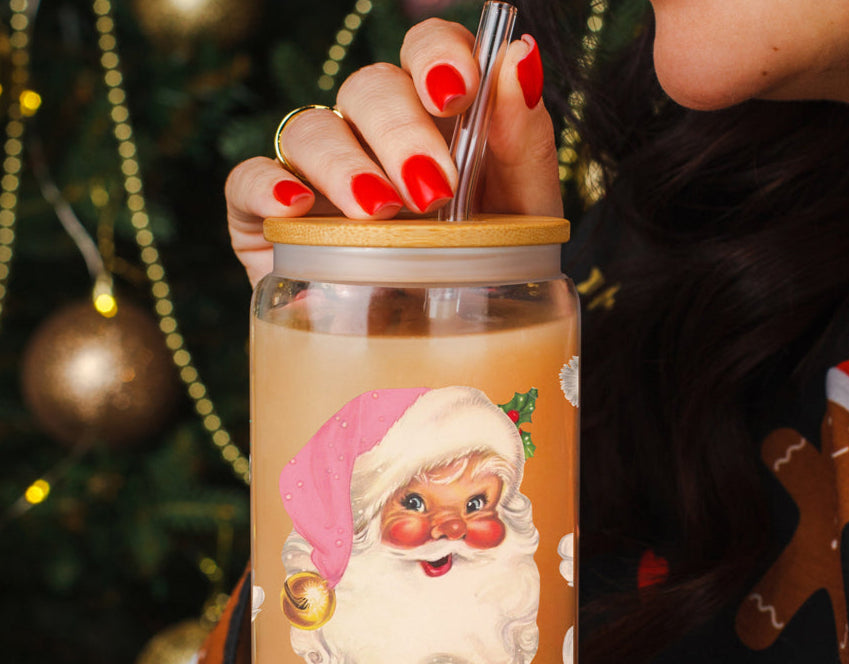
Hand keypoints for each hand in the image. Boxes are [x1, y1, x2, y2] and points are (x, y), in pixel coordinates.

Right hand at [225, 18, 561, 285]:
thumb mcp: (522, 216)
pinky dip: (265, 185)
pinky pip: (248, 179)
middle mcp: (373, 138)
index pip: (425, 51)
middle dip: (400, 131)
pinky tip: (294, 207)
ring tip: (377, 212)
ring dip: (344, 164)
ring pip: (312, 129)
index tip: (457, 92)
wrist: (437, 352)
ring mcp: (319, 176)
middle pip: (369, 89)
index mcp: (436, 120)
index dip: (436, 54)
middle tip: (431, 190)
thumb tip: (519, 57)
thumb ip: (524, 141)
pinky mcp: (271, 220)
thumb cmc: (483, 275)